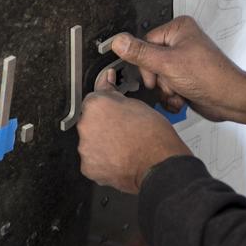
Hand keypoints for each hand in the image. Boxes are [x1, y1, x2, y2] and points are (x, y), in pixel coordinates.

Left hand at [77, 67, 191, 193]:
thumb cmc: (153, 135)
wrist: (160, 164)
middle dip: (102, 125)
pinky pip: (92, 161)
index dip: (106, 108)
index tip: (114, 113)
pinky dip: (102, 161)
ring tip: (122, 147)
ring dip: (101, 143)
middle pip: (89, 122)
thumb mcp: (136, 104)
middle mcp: (86, 125)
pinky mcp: (89, 167)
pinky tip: (118, 158)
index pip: (93, 101)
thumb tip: (106, 79)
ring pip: (90, 142)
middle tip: (121, 131)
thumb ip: (113, 93)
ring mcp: (85, 148)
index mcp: (96, 105)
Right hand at [110, 16, 245, 122]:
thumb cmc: (210, 77)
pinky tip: (182, 99)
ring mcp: (184, 60)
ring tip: (179, 92)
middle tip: (170, 83)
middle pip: (149, 62)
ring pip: (157, 77)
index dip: (147, 63)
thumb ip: (140, 53)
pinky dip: (172, 96)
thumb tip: (119, 41)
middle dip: (158, 80)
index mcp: (178, 29)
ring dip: (165, 90)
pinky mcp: (186, 77)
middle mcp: (181, 42)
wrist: (230, 100)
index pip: (145, 43)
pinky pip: (167, 87)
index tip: (155, 74)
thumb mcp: (168, 64)